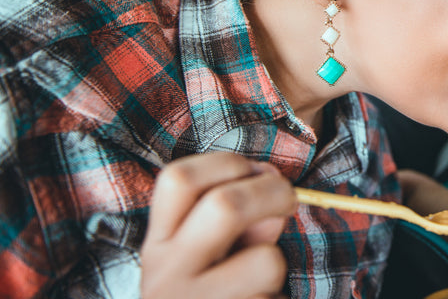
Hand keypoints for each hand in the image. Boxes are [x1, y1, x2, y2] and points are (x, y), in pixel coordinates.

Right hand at [141, 153, 295, 298]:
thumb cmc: (202, 295)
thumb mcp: (201, 258)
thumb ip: (232, 221)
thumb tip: (272, 184)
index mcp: (157, 246)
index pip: (177, 179)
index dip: (224, 163)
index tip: (253, 170)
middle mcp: (167, 276)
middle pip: (225, 206)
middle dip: (273, 192)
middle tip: (289, 201)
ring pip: (266, 262)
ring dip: (277, 267)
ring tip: (260, 286)